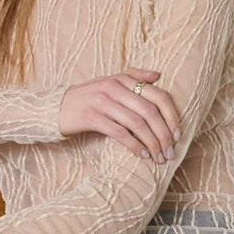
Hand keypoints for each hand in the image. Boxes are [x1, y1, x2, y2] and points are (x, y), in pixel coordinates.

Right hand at [58, 68, 181, 162]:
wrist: (56, 108)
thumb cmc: (87, 98)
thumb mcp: (109, 82)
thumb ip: (134, 76)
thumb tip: (158, 75)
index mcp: (123, 79)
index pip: (158, 96)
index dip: (172, 116)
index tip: (177, 135)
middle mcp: (114, 87)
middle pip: (150, 112)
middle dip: (164, 135)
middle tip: (169, 152)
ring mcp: (102, 102)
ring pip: (137, 124)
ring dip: (152, 143)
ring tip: (158, 157)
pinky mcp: (92, 117)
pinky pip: (120, 133)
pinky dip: (134, 146)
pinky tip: (142, 155)